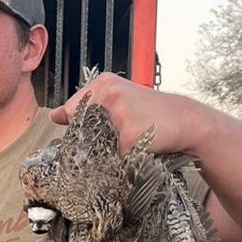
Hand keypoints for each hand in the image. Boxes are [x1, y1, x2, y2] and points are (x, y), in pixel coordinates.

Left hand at [51, 73, 204, 156]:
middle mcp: (109, 94)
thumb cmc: (152, 113)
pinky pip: (116, 157)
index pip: (72, 110)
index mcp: (103, 83)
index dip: (83, 126)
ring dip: (111, 149)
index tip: (103, 127)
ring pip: (96, 145)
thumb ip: (86, 107)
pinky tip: (142, 145)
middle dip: (96, 138)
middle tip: (124, 132)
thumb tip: (54, 115)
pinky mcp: (129, 135)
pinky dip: (127, 158)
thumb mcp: (118, 100)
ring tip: (134, 136)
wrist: (187, 121)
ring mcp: (119, 114)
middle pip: (81, 129)